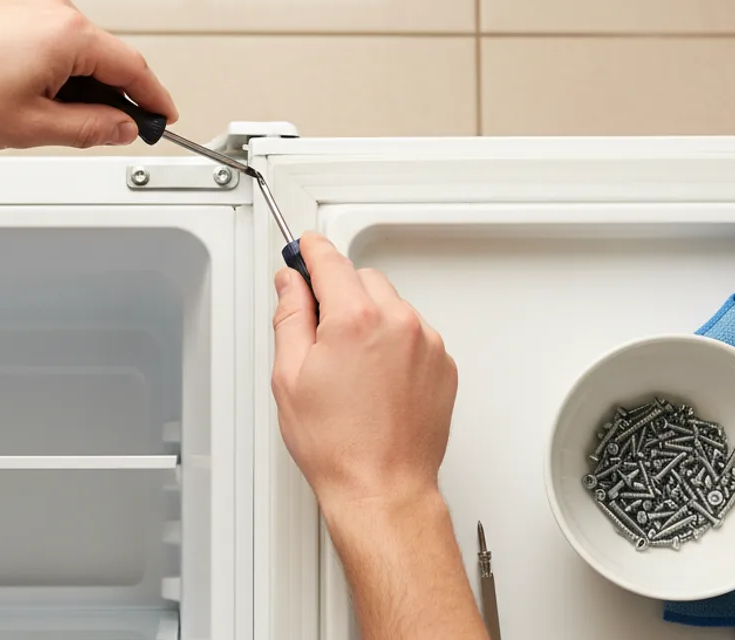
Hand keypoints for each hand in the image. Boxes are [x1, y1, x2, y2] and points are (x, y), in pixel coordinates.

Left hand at [0, 0, 176, 148]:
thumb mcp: (32, 126)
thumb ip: (90, 128)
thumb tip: (121, 127)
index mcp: (69, 34)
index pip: (134, 69)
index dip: (154, 100)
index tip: (164, 118)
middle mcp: (54, 9)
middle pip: (107, 58)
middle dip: (111, 97)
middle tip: (104, 133)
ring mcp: (29, 4)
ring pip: (77, 51)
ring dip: (76, 85)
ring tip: (40, 118)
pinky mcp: (9, 9)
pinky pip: (51, 41)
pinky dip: (53, 70)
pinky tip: (24, 96)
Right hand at [270, 233, 457, 511]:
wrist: (382, 488)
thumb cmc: (339, 445)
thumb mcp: (290, 376)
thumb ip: (290, 317)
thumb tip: (290, 285)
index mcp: (356, 319)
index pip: (330, 261)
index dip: (311, 251)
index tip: (304, 247)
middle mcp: (399, 323)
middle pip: (363, 279)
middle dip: (340, 294)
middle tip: (320, 332)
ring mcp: (427, 343)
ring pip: (392, 306)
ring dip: (371, 319)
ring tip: (352, 369)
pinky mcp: (444, 364)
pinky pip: (415, 334)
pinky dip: (395, 343)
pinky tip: (377, 380)